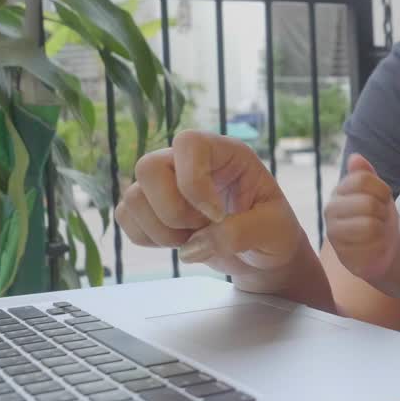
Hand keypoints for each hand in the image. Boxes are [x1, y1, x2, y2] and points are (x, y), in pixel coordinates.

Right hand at [115, 130, 306, 292]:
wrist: (263, 257)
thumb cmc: (274, 234)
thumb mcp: (273, 231)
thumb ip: (238, 234)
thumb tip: (192, 246)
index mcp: (225, 152)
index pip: (188, 143)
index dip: (193, 183)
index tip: (217, 215)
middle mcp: (189, 162)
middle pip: (147, 167)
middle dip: (172, 211)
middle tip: (202, 228)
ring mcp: (165, 183)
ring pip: (132, 197)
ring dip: (162, 230)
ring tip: (194, 238)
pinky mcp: (150, 209)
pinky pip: (125, 218)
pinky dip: (148, 239)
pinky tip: (179, 242)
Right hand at [324, 155, 399, 282]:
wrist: (383, 249)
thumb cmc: (379, 216)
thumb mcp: (377, 191)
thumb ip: (366, 174)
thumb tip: (355, 157)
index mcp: (338, 192)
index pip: (363, 179)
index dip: (382, 189)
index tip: (383, 199)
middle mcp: (330, 211)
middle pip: (369, 203)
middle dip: (383, 212)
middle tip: (380, 219)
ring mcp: (334, 235)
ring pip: (370, 225)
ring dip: (382, 229)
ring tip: (377, 231)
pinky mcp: (344, 256)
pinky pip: (371, 246)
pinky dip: (380, 246)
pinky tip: (374, 247)